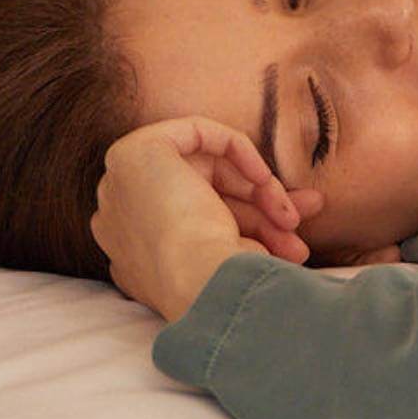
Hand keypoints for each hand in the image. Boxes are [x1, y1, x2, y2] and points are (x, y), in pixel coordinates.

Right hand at [90, 116, 324, 320]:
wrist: (199, 283)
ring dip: (260, 191)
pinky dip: (237, 148)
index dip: (246, 227)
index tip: (287, 244)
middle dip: (258, 209)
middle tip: (296, 227)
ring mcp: (121, 186)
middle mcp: (121, 223)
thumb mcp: (237, 258)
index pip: (197, 227)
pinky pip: (196, 132)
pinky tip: (263, 178)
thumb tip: (296, 222)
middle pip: (202, 197)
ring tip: (295, 219)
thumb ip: (255, 234)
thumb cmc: (221, 287)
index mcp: (137, 258)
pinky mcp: (135, 152)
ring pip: (205, 169)